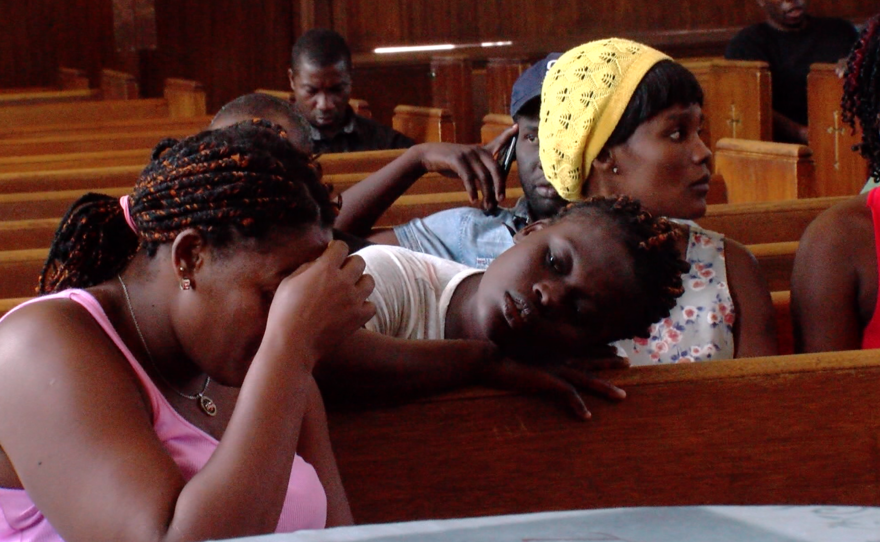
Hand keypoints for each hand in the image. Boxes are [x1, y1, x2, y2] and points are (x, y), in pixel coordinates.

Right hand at [265, 240, 375, 367]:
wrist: (292, 344)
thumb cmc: (284, 313)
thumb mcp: (289, 282)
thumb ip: (307, 268)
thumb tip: (320, 262)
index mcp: (325, 269)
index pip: (341, 247)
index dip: (336, 249)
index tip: (332, 254)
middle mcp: (343, 281)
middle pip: (359, 261)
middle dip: (349, 264)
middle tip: (341, 273)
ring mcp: (353, 300)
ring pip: (369, 281)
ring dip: (360, 283)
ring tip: (349, 290)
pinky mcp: (359, 317)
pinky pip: (371, 305)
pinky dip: (364, 306)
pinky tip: (353, 308)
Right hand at [414, 124, 517, 211]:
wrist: (429, 156)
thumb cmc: (450, 162)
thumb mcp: (468, 163)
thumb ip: (480, 170)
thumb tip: (493, 190)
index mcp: (481, 150)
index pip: (498, 142)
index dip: (507, 136)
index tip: (517, 128)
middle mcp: (477, 150)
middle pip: (495, 169)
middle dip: (499, 186)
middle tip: (500, 199)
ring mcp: (467, 154)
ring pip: (483, 177)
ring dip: (486, 194)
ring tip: (487, 205)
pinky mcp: (457, 160)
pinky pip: (469, 178)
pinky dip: (472, 191)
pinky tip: (473, 200)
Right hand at [477, 350, 627, 420]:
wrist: (488, 359)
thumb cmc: (500, 358)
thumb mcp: (520, 356)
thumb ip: (532, 357)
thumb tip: (535, 361)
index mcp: (552, 351)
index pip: (581, 349)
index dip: (599, 350)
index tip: (614, 350)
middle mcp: (557, 358)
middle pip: (590, 360)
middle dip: (609, 361)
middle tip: (627, 362)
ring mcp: (554, 369)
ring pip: (587, 378)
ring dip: (605, 387)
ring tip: (623, 397)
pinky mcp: (547, 380)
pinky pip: (568, 394)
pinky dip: (578, 405)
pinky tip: (587, 416)